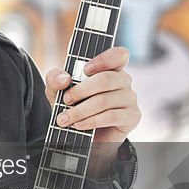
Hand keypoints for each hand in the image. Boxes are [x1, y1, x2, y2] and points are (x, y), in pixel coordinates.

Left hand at [45, 46, 140, 175]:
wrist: (84, 133)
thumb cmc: (74, 105)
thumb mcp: (58, 90)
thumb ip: (55, 78)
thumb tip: (64, 79)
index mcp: (109, 67)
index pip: (118, 55)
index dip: (103, 60)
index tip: (85, 70)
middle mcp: (123, 80)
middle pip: (105, 79)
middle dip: (80, 91)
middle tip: (65, 101)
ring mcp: (130, 97)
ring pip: (104, 100)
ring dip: (80, 111)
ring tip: (65, 119)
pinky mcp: (132, 116)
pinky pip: (111, 116)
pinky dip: (91, 121)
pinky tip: (79, 125)